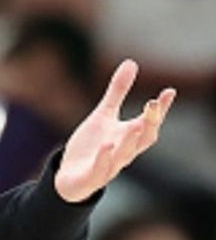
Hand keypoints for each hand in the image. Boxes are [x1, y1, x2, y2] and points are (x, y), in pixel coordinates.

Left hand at [54, 60, 175, 202]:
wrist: (70, 176)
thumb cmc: (92, 145)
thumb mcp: (103, 115)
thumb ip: (117, 92)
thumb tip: (131, 62)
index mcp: (128, 137)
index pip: (150, 124)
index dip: (160, 110)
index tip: (169, 91)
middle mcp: (123, 152)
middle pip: (142, 140)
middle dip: (150, 123)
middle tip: (153, 104)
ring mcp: (109, 166)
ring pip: (125, 155)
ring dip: (130, 141)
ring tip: (135, 125)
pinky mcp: (91, 177)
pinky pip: (101, 169)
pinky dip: (105, 159)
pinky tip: (106, 145)